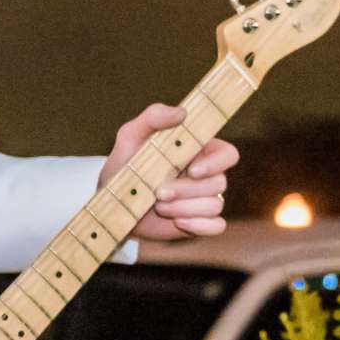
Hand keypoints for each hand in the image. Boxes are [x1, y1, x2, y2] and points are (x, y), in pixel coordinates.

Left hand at [102, 103, 238, 240]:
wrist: (112, 203)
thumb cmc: (125, 164)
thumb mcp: (131, 136)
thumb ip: (153, 117)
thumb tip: (181, 112)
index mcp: (199, 152)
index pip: (228, 154)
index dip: (216, 163)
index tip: (192, 170)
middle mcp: (207, 176)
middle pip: (219, 183)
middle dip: (188, 190)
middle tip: (159, 193)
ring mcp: (204, 200)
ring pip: (215, 205)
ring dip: (185, 208)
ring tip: (158, 206)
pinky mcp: (199, 222)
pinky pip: (216, 226)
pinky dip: (199, 226)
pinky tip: (178, 222)